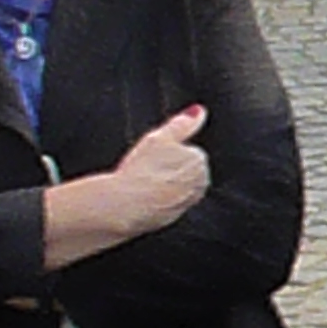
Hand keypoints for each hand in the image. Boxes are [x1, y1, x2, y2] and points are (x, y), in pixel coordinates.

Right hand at [102, 106, 209, 232]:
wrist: (126, 206)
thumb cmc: (142, 170)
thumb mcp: (160, 137)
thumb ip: (182, 123)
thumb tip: (199, 111)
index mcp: (200, 161)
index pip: (187, 150)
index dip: (166, 151)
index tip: (153, 155)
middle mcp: (200, 183)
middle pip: (183, 169)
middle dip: (168, 168)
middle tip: (146, 169)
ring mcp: (189, 201)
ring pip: (176, 186)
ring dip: (163, 184)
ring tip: (144, 183)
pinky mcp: (176, 216)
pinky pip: (167, 203)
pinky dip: (158, 199)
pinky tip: (143, 197)